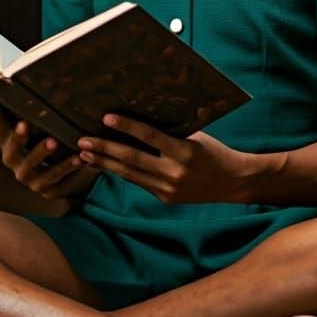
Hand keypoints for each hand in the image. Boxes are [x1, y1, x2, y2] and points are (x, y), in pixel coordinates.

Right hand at [0, 93, 98, 201]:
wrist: (70, 180)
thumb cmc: (53, 145)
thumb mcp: (45, 129)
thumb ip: (38, 112)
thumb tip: (39, 76)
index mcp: (10, 144)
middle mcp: (15, 162)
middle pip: (12, 149)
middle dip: (18, 137)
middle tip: (24, 125)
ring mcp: (29, 178)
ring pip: (34, 166)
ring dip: (42, 154)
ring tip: (54, 142)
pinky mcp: (46, 190)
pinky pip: (56, 180)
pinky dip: (67, 169)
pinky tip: (79, 159)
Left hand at [75, 114, 254, 203]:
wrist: (234, 182)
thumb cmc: (215, 151)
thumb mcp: (196, 136)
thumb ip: (169, 133)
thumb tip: (138, 121)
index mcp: (185, 152)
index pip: (150, 137)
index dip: (127, 126)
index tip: (107, 117)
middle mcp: (175, 173)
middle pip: (132, 160)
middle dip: (105, 149)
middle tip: (82, 140)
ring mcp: (168, 189)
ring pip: (130, 174)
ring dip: (105, 163)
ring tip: (85, 154)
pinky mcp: (165, 198)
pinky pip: (138, 182)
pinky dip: (120, 172)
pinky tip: (104, 164)